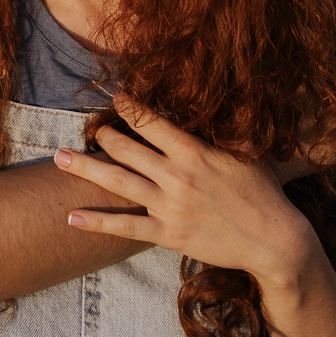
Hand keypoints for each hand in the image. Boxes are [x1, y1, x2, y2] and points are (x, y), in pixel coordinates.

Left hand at [54, 97, 313, 288]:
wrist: (275, 239)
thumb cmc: (264, 192)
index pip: (150, 121)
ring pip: (118, 182)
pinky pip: (125, 227)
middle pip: (126, 149)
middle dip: (103, 135)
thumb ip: (220, 132)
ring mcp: (169, 205)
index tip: (115, 97)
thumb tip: (212, 104)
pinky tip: (71, 217)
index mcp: (193, 150)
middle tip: (86, 127)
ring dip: (86, 169)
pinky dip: (97, 221)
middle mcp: (176, 175)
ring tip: (60, 158)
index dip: (128, 106)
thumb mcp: (245, 152)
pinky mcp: (168, 233)